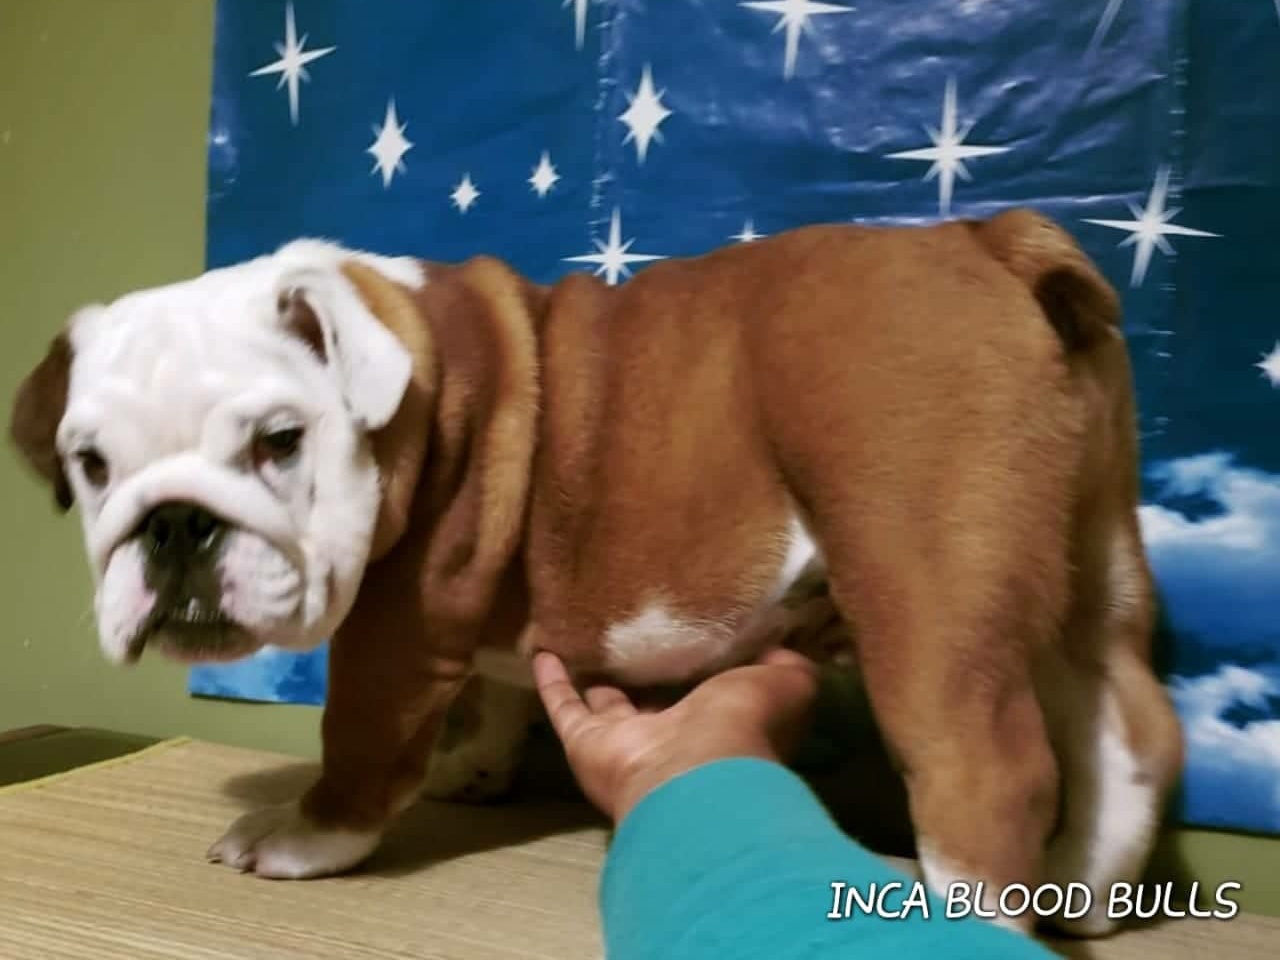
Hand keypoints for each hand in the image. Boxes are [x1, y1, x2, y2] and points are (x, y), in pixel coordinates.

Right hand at [532, 648, 818, 822]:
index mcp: (718, 730)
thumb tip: (782, 650)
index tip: (697, 645)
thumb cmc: (741, 728)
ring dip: (594, 683)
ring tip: (583, 648)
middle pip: (652, 709)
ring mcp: (623, 745)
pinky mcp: (584, 744)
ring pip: (604, 708)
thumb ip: (787, 668)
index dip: (703, 678)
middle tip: (635, 648)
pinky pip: (563, 707)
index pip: (708, 702)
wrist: (691, 777)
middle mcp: (670, 742)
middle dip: (645, 685)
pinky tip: (541, 651)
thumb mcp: (782, 687)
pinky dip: (550, 681)